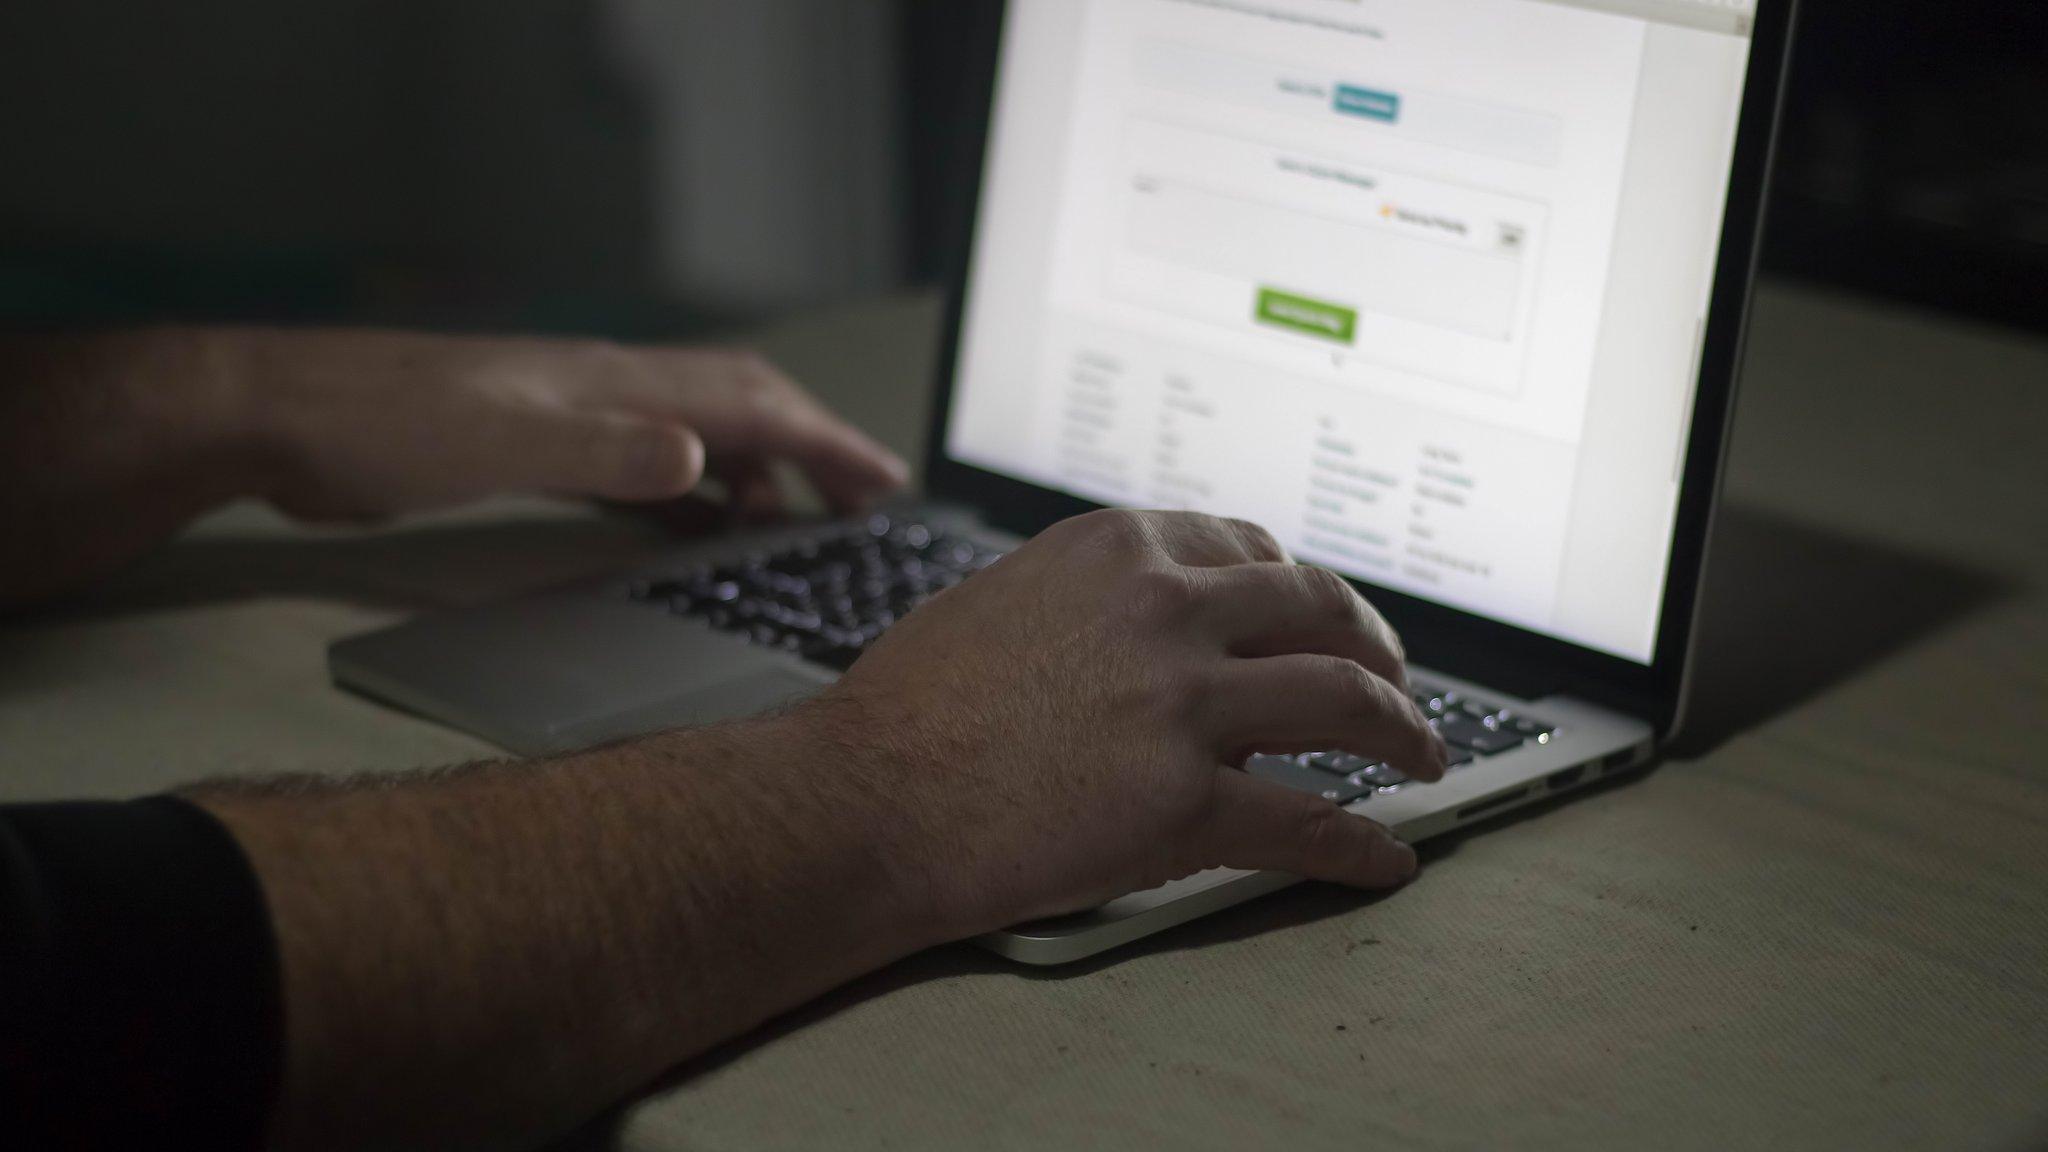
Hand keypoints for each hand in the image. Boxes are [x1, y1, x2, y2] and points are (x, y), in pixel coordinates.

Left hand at [223, 327, 907, 522]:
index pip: (749, 406)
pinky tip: (694, 533)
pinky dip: (689, 500)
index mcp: (613, 386)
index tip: (885, 482)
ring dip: (755, 477)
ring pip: (695, 440)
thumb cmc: (378, 427)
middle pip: (738, 411)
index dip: (825, 443)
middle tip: (864, 503)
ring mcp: (571, 419)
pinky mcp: (535, 450)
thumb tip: (701, 457)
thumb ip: (603, 452)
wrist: (278, 416)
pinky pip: (643, 472)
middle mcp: (606, 394)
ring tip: (797, 525)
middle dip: (811, 451)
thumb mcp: (498, 443)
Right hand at [815, 508, 1449, 935]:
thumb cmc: (909, 708)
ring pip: (1343, 701)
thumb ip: (1093, 602)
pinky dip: (1360, 845)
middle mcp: (1164, 609)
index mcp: (1119, 551)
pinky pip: (1307, 820)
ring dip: (1403, 732)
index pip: (1254, 551)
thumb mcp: (1005, 601)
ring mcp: (1180, 702)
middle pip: (1320, 612)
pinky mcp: (1183, 799)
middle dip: (1379, 648)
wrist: (862, 796)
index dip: (1306, 590)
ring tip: (1424, 759)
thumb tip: (1148, 632)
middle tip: (1399, 683)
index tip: (1323, 618)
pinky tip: (1385, 859)